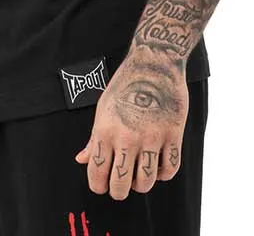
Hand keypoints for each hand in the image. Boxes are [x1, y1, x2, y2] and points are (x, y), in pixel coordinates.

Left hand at [73, 48, 188, 199]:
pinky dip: (163, 173)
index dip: (98, 186)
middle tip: (121, 185)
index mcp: (105, 130)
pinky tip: (158, 164)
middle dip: (118, 191)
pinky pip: (169, 169)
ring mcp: (151, 137)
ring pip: (145, 182)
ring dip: (141, 184)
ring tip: (139, 174)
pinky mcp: (173, 134)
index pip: (96, 174)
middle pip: (120, 185)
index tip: (102, 185)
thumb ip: (93, 138)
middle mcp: (127, 137)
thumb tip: (81, 159)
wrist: (154, 62)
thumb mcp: (103, 108)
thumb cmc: (126, 84)